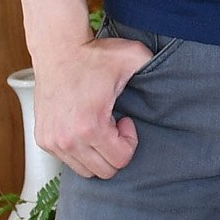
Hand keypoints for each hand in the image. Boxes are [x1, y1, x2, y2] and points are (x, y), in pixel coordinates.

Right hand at [32, 31, 152, 179]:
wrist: (59, 48)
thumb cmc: (94, 55)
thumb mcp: (134, 58)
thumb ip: (156, 68)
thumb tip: (176, 75)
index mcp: (90, 127)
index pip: (120, 161)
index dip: (130, 142)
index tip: (125, 120)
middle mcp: (67, 139)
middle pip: (104, 171)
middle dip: (115, 151)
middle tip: (114, 125)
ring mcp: (52, 141)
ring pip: (85, 170)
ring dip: (97, 153)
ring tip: (100, 127)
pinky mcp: (43, 139)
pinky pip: (68, 160)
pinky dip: (80, 150)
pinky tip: (85, 126)